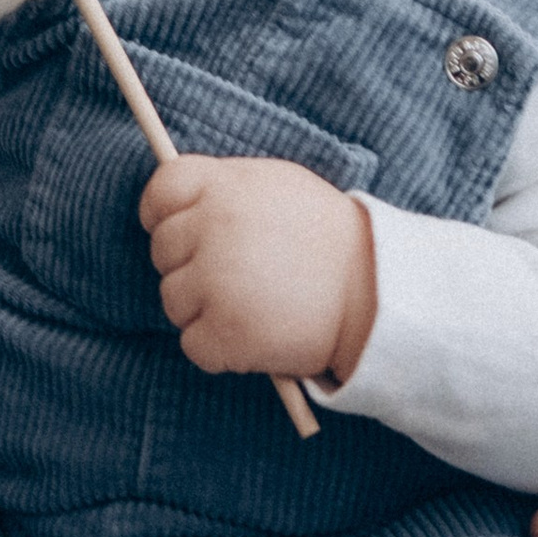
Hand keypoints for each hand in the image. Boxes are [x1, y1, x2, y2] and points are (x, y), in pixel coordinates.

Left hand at [140, 156, 375, 384]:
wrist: (377, 293)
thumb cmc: (329, 241)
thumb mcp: (279, 189)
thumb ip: (226, 189)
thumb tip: (175, 205)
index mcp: (225, 187)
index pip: (161, 190)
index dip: (160, 214)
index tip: (176, 231)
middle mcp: (213, 229)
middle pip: (163, 250)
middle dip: (190, 266)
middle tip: (236, 278)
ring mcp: (215, 282)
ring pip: (173, 300)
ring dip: (203, 310)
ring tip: (253, 307)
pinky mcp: (223, 331)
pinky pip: (193, 345)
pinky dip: (218, 349)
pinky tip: (254, 337)